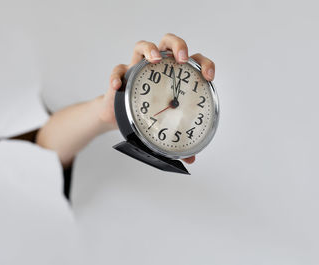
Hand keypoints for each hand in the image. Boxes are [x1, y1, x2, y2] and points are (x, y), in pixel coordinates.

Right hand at [99, 33, 215, 163]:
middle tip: (181, 59)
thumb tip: (190, 160)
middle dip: (178, 46)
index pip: (193, 61)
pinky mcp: (120, 75)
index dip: (204, 64)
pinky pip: (117, 69)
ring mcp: (137, 68)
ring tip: (155, 60)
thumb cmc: (144, 117)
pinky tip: (118, 87)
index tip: (208, 77)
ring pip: (143, 46)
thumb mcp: (163, 127)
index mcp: (173, 76)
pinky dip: (117, 77)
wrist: (117, 117)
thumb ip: (177, 140)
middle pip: (169, 42)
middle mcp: (157, 67)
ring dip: (150, 49)